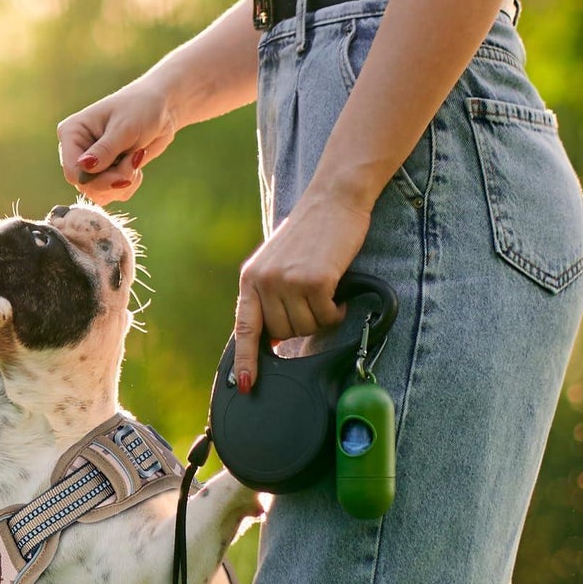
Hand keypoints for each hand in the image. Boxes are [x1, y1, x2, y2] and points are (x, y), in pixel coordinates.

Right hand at [57, 80, 176, 204]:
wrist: (161, 108)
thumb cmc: (141, 108)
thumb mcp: (124, 128)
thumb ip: (105, 150)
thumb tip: (83, 167)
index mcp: (72, 134)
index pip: (72, 172)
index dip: (96, 181)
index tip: (122, 177)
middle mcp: (77, 150)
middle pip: (86, 187)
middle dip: (114, 180)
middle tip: (135, 161)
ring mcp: (91, 164)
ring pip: (99, 193)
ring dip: (123, 183)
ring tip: (136, 159)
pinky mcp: (105, 173)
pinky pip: (112, 194)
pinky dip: (128, 185)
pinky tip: (136, 165)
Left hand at [233, 184, 371, 391]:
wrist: (333, 199)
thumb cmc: (309, 234)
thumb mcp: (276, 263)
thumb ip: (268, 296)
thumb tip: (273, 338)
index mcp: (250, 279)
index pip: (244, 328)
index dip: (245, 360)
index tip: (246, 384)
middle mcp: (264, 281)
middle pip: (283, 333)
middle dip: (301, 324)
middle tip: (312, 300)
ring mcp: (288, 281)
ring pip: (305, 328)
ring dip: (320, 317)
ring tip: (324, 291)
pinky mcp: (314, 280)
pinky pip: (326, 317)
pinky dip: (336, 311)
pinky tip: (337, 292)